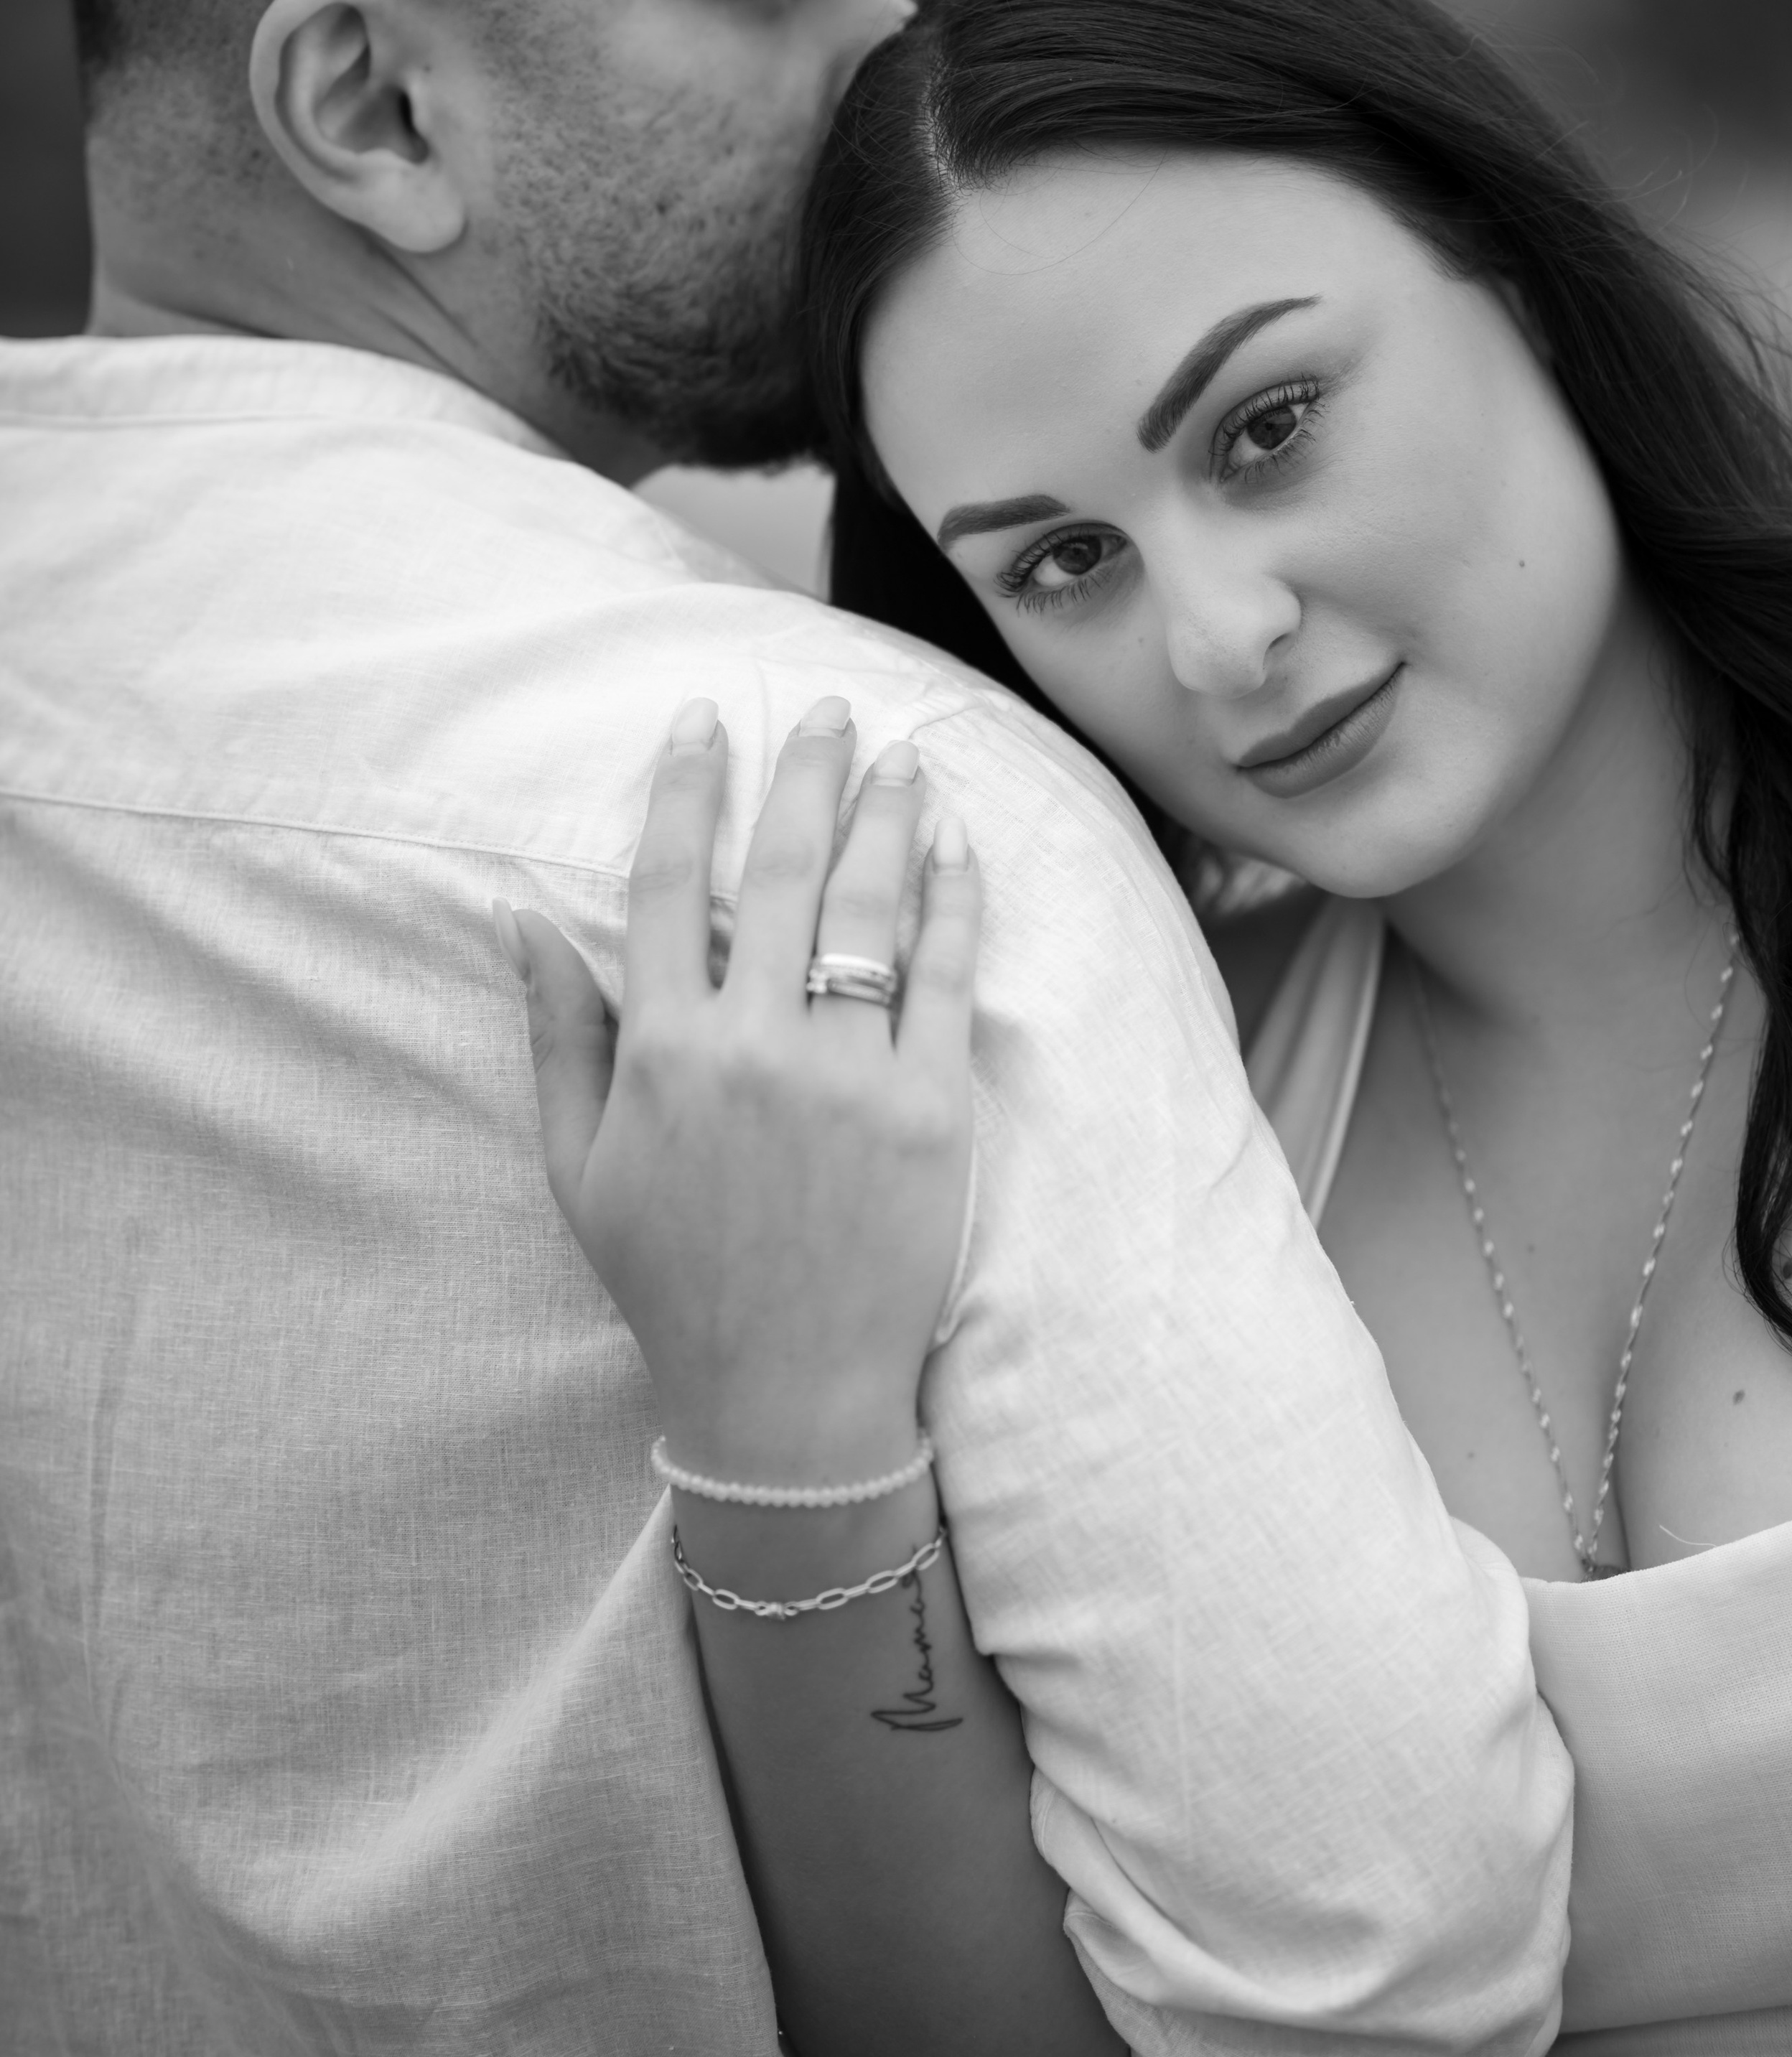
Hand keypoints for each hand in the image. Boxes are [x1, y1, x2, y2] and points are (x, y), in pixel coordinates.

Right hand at [494, 695, 981, 1483]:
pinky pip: (945, 975)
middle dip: (806, 774)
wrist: (786, 1396)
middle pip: (779, 870)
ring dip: (885, 816)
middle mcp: (753, 1044)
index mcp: (662, 1051)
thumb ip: (557, 1033)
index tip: (704, 721)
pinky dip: (952, 901)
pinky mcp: (928, 1106)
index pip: (666, 883)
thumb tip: (519, 918)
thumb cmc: (674, 1279)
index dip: (684, 788)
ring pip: (866, 907)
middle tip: (832, 712)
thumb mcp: (580, 1165)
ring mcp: (847, 1072)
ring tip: (903, 758)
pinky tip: (956, 848)